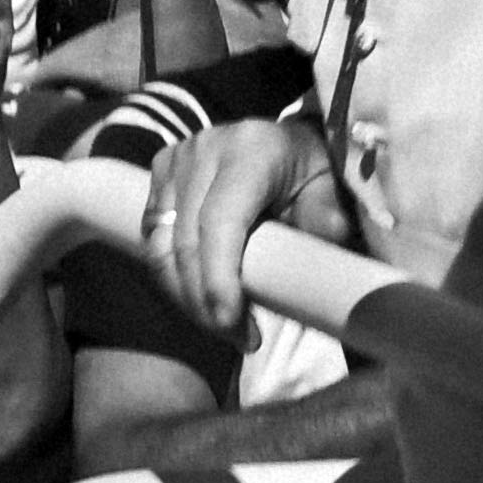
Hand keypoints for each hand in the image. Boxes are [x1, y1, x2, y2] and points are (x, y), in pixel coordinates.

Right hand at [137, 109, 342, 337]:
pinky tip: (203, 295)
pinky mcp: (160, 171)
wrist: (284, 143)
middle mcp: (206, 149)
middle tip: (242, 339)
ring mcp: (177, 158)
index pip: (220, 221)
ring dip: (187, 297)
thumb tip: (321, 245)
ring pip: (161, 246)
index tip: (230, 321)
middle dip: (206, 303)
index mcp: (251, 151)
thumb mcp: (329, 191)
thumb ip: (326, 219)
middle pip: (186, 241)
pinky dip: (173, 277)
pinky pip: (153, 239)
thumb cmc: (310, 174)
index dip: (218, 275)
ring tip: (225, 326)